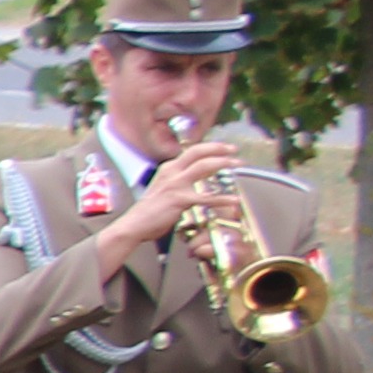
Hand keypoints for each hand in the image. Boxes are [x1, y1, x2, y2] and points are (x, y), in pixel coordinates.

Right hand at [106, 139, 242, 251]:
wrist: (133, 225)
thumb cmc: (149, 212)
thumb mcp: (163, 189)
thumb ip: (178, 182)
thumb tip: (195, 181)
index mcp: (168, 169)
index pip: (191, 151)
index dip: (210, 147)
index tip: (224, 148)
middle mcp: (171, 172)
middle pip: (198, 152)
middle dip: (219, 148)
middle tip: (234, 150)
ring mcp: (176, 185)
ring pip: (204, 166)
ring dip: (223, 163)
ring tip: (238, 164)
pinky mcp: (180, 200)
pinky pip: (206, 197)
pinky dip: (222, 198)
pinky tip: (234, 200)